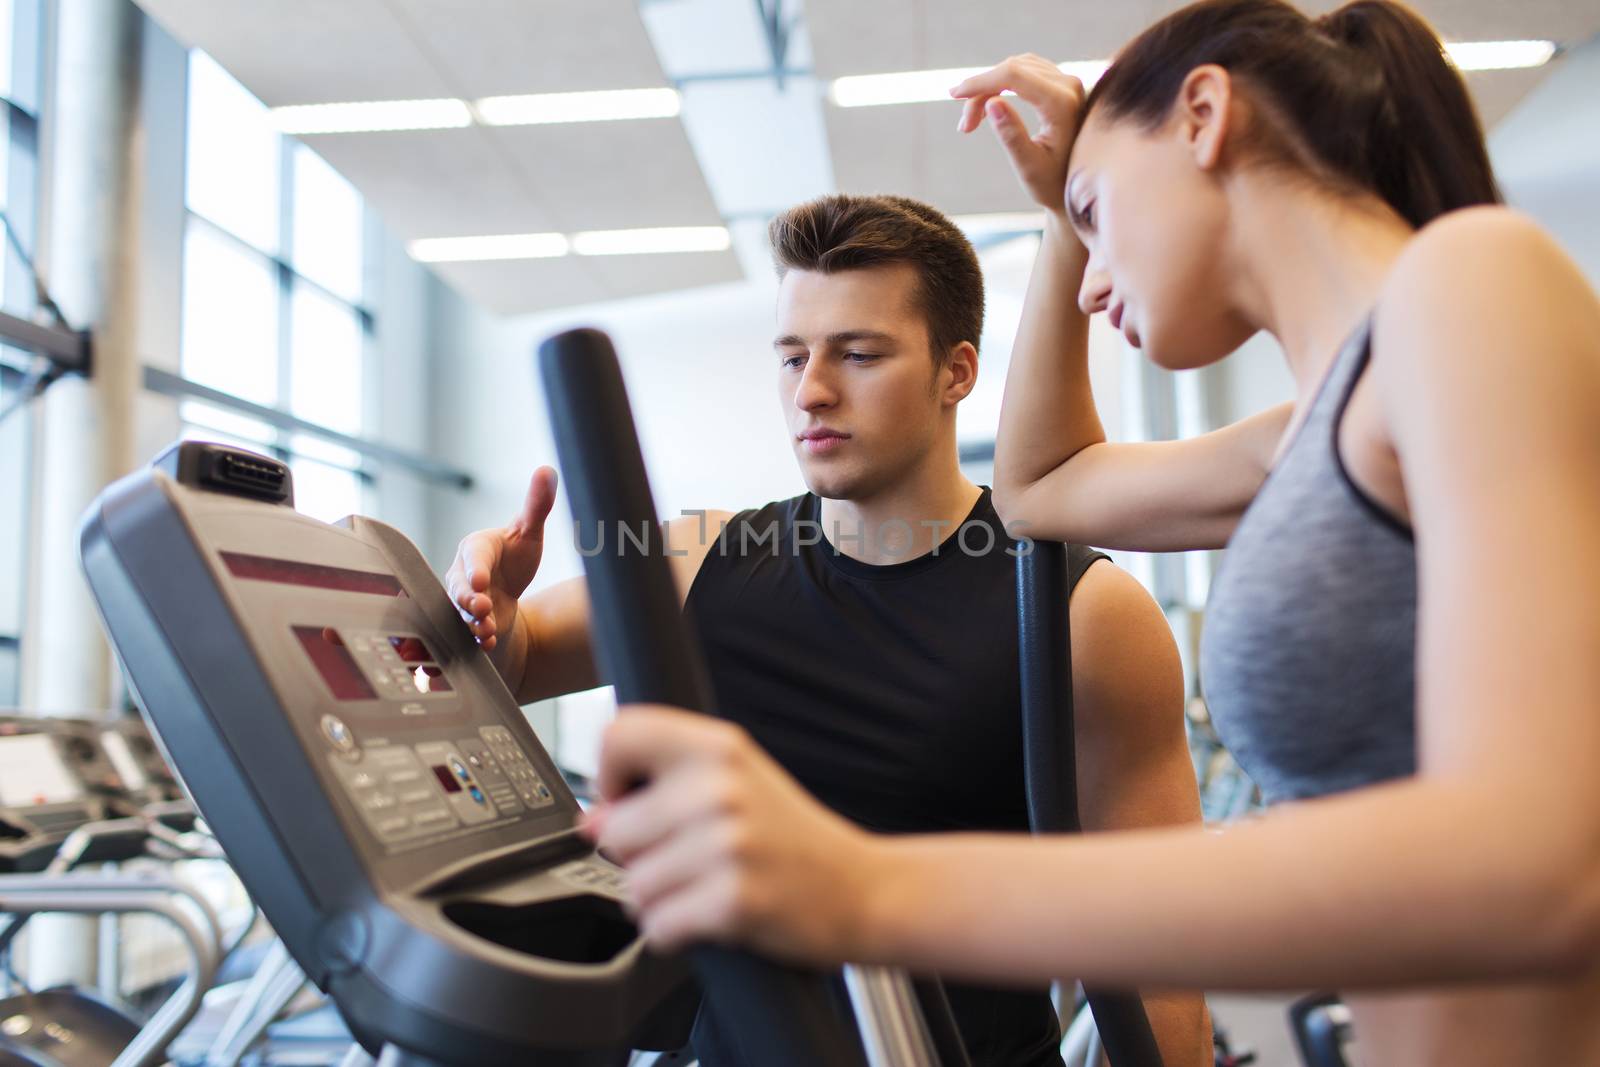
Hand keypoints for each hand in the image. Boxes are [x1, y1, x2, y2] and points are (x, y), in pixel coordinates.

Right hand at [444, 467, 557, 651]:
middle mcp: (463, 574)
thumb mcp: (529, 532)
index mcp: (476, 548)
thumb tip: (548, 470)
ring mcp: (464, 601)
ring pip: (461, 612)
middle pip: (460, 586)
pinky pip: (466, 632)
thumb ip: (536, 505)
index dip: (475, 568)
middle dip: (468, 599)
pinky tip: (488, 643)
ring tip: (486, 630)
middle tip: (481, 608)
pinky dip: (477, 638)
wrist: (509, 590)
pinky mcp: (470, 623)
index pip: (473, 555)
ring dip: (473, 623)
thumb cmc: (516, 555)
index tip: (480, 580)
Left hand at [586, 706, 881, 963]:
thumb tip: (592, 819)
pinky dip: (675, 932)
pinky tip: (711, 916)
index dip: (610, 774)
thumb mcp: (735, 784)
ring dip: (659, 900)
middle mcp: (721, 787)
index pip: (620, 733)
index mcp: (719, 746)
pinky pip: (657, 926)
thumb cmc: (792, 838)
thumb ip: (663, 785)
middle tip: (690, 858)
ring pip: (632, 886)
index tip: (630, 798)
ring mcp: (728, 844)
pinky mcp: (733, 901)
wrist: (863, 889)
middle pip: (613, 830)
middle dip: (638, 858)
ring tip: (706, 887)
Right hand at [951, 55, 1086, 212]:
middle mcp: (1069, 85)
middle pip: (1012, 70)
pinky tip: (990, 105)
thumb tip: (991, 103)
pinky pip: (1026, 72)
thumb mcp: (1029, 167)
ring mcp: (1068, 83)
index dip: (980, 82)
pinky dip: (1003, 84)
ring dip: (989, 88)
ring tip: (973, 121)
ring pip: (1017, 69)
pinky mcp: (1063, 85)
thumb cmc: (1053, 185)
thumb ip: (1011, 135)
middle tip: (964, 127)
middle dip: (981, 91)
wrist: (1079, 190)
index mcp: (1062, 103)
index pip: (1013, 75)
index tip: (954, 95)